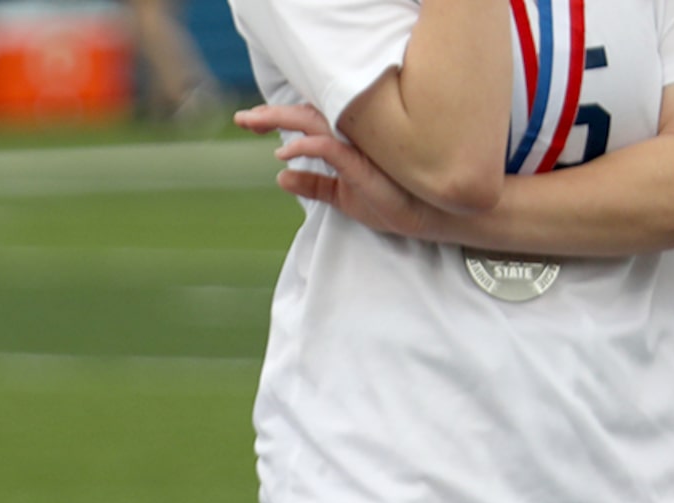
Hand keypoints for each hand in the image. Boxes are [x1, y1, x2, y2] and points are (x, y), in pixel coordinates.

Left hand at [237, 103, 438, 238]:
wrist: (432, 216)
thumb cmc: (394, 202)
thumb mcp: (344, 196)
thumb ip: (314, 185)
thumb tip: (281, 176)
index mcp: (348, 140)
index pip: (309, 121)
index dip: (278, 118)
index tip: (250, 121)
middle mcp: (354, 136)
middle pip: (307, 115)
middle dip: (271, 114)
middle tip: (241, 118)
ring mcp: (361, 146)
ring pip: (316, 121)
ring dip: (282, 119)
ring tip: (253, 123)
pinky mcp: (366, 163)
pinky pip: (331, 146)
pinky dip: (306, 146)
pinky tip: (284, 152)